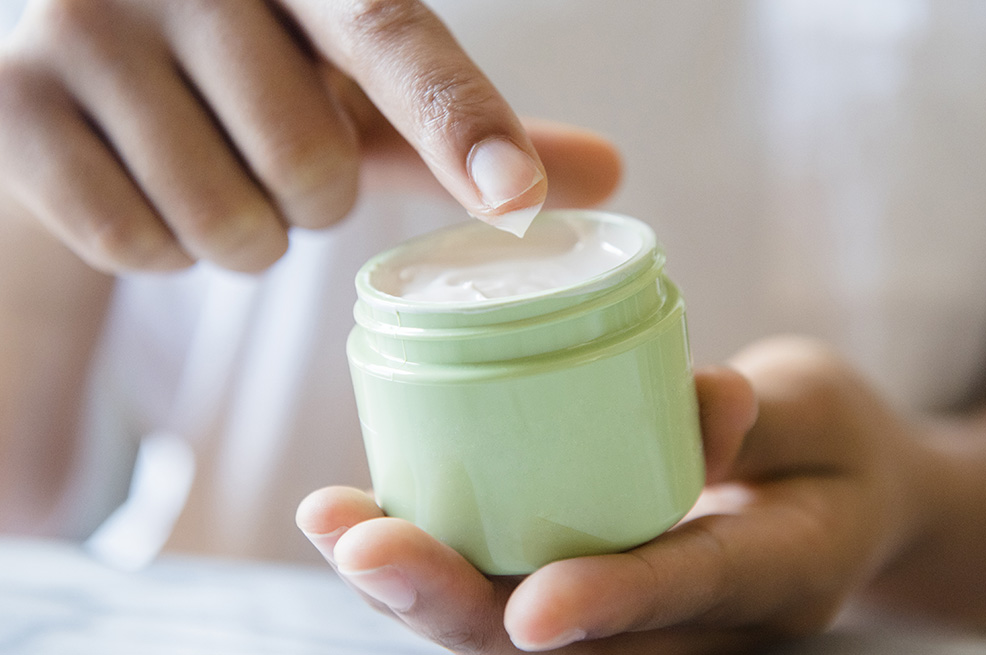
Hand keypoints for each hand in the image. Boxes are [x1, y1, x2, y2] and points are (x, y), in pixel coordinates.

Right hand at [0, 0, 618, 272]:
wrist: (82, 57)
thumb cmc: (253, 70)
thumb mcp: (355, 85)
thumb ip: (462, 126)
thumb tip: (611, 175)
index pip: (394, 43)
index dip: (460, 123)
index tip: (513, 196)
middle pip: (313, 172)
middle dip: (310, 199)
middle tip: (269, 150)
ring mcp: (82, 26)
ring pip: (226, 225)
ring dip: (240, 234)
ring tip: (209, 166)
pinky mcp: (13, 102)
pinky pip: (135, 245)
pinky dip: (159, 247)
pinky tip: (139, 181)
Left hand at [296, 337, 938, 652]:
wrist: (846, 504)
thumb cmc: (837, 447)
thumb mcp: (822, 409)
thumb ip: (762, 413)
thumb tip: (705, 398)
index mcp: (780, 574)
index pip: (692, 591)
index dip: (614, 603)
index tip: (528, 607)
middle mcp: (703, 625)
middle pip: (574, 647)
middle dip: (459, 603)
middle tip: (364, 542)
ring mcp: (648, 623)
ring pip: (524, 636)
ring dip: (424, 589)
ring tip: (336, 524)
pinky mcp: (603, 600)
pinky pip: (514, 595)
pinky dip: (441, 562)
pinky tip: (366, 520)